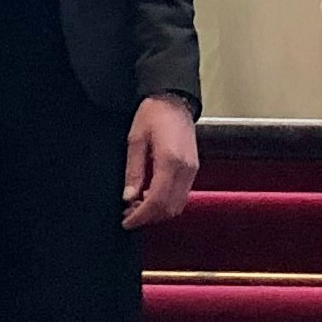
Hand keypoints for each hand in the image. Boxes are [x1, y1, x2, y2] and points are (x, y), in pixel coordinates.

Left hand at [121, 94, 201, 231]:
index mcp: (170, 161)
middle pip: (169, 208)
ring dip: (158, 212)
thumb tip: (128, 196)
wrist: (174, 99)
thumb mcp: (135, 140)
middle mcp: (185, 169)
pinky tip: (151, 196)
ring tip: (138, 207)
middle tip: (129, 216)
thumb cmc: (154, 114)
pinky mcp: (194, 169)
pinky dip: (167, 202)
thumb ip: (133, 171)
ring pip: (178, 204)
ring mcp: (192, 170)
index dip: (140, 216)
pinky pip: (182, 195)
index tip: (127, 222)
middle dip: (149, 217)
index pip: (156, 200)